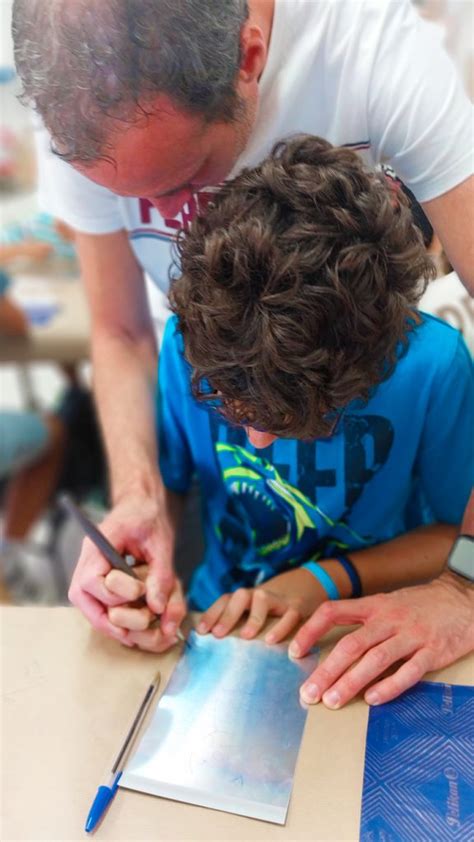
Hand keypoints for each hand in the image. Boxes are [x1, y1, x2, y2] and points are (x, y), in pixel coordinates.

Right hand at [68, 494, 185, 647]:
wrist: (142, 506)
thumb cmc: (148, 517)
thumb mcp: (161, 541)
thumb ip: (160, 574)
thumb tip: (157, 607)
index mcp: (97, 546)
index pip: (91, 581)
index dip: (117, 593)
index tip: (141, 590)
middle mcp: (87, 563)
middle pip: (84, 601)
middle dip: (114, 617)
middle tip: (145, 618)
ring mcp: (90, 575)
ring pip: (90, 610)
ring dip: (114, 626)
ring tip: (141, 633)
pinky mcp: (99, 585)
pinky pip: (99, 609)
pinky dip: (117, 623)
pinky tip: (138, 629)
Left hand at [197, 568, 321, 641]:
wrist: (307, 584)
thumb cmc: (272, 607)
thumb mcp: (254, 608)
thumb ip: (237, 621)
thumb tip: (212, 643)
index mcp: (245, 596)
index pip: (224, 600)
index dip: (211, 614)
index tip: (201, 632)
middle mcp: (259, 594)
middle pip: (240, 597)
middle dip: (228, 614)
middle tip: (218, 634)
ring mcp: (278, 599)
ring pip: (263, 600)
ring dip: (254, 617)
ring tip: (247, 636)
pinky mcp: (297, 607)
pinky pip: (289, 616)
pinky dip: (282, 627)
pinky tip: (272, 641)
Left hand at [290, 573, 473, 708]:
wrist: (462, 598)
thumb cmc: (420, 605)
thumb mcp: (388, 602)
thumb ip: (362, 619)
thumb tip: (330, 642)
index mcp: (374, 605)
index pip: (333, 612)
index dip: (311, 630)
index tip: (294, 651)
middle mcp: (389, 619)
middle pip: (351, 644)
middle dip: (326, 670)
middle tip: (308, 694)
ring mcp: (412, 635)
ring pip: (376, 659)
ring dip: (351, 681)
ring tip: (332, 701)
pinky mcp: (433, 652)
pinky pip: (409, 671)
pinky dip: (390, 686)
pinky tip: (372, 700)